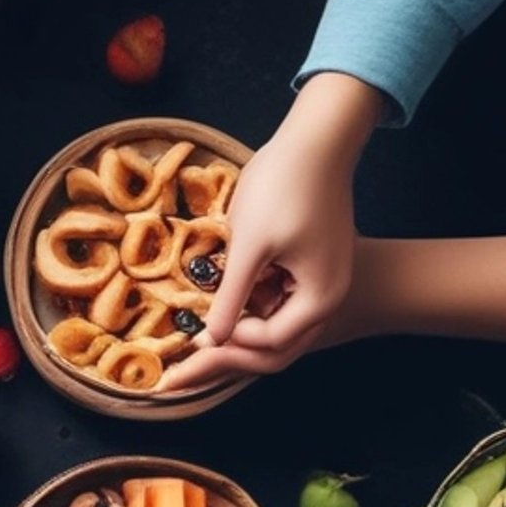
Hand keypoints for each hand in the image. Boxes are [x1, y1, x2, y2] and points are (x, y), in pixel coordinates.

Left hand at [162, 74, 382, 392]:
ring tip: (192, 339)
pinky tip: (216, 303)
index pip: (270, 345)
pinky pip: (272, 302)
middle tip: (178, 370)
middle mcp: (327, 298)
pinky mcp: (306, 268)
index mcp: (320, 298)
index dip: (231, 344)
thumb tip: (208, 338)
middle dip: (229, 354)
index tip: (197, 334)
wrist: (317, 136)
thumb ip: (231, 297)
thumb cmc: (285, 185)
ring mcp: (320, 283)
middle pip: (273, 348)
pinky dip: (245, 308)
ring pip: (271, 327)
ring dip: (236, 333)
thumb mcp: (250, 246)